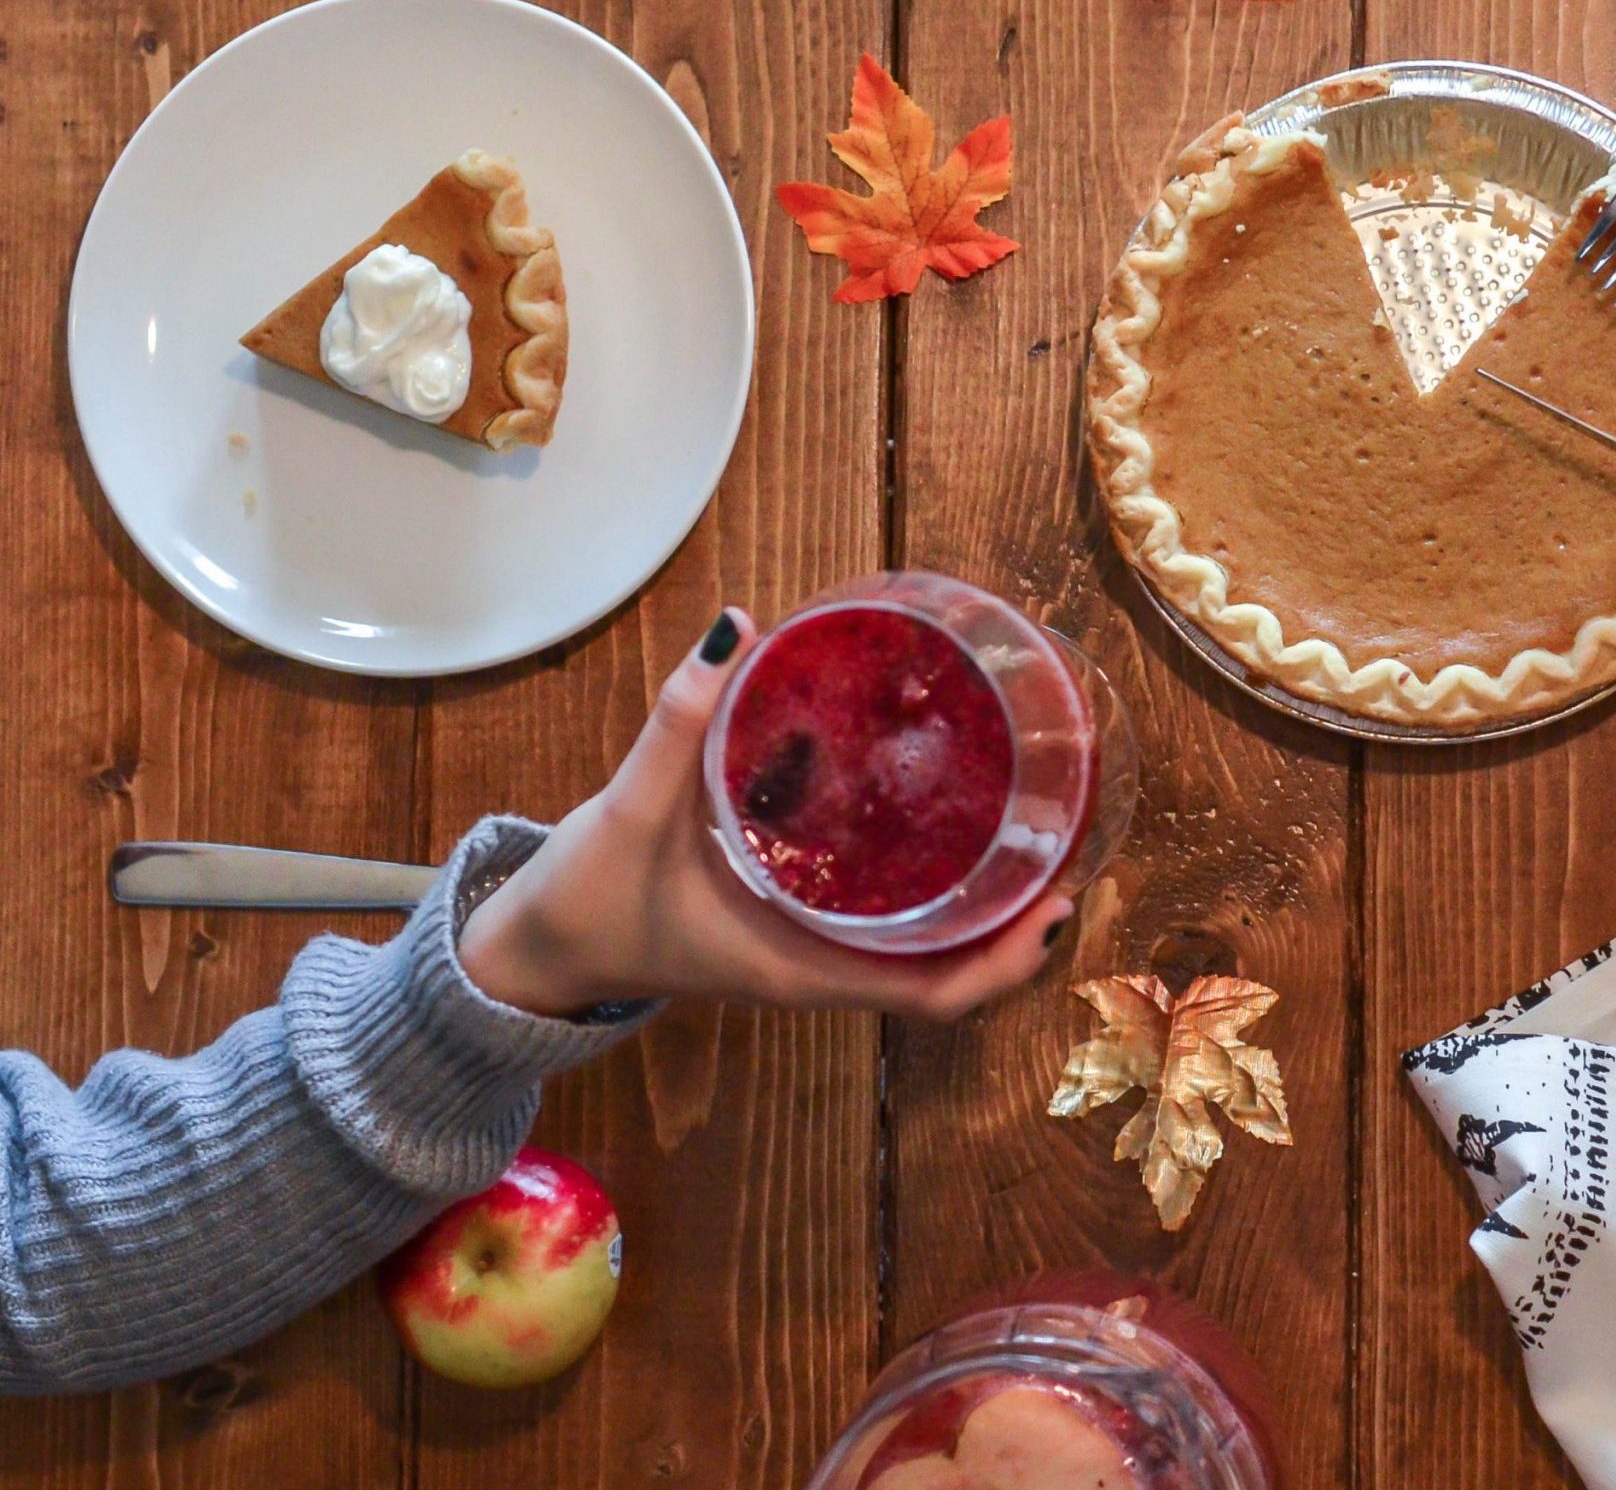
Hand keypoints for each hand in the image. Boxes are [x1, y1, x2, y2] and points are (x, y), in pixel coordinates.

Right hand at [458, 610, 1072, 1021]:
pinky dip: (930, 880)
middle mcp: (823, 967)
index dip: (1008, 960)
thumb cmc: (586, 901)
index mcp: (802, 968)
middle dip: (1019, 922)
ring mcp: (814, 949)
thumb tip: (733, 629)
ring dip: (985, 901)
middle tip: (1070, 841)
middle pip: (955, 968)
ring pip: (927, 944)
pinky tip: (945, 816)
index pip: (936, 994)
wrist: (537, 951)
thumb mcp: (630, 812)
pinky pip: (886, 915)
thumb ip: (680, 723)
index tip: (1057, 904)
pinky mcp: (796, 922)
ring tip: (1035, 824)